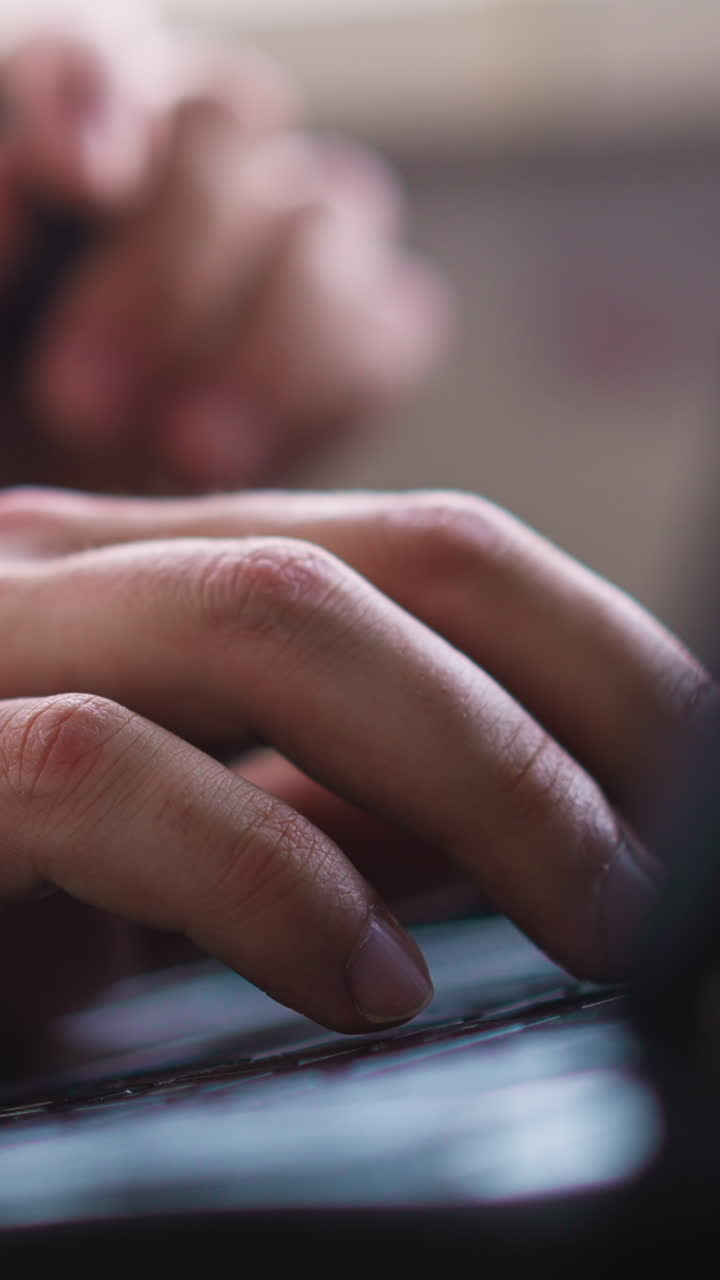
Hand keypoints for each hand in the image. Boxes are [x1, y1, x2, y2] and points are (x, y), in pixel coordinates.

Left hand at [0, 10, 448, 493]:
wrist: (86, 485)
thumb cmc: (19, 390)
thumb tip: (39, 181)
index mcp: (85, 115)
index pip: (96, 53)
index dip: (95, 99)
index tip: (76, 182)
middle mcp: (208, 147)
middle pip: (225, 123)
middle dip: (160, 273)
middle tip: (80, 403)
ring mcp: (308, 228)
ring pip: (325, 219)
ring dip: (256, 346)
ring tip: (181, 452)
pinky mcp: (377, 323)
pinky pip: (396, 325)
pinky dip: (330, 389)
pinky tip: (249, 456)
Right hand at [0, 485, 709, 1070]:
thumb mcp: (168, 841)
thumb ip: (304, 800)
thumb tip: (480, 816)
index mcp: (156, 570)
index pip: (424, 546)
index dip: (592, 647)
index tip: (690, 767)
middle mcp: (75, 565)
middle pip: (394, 556)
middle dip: (577, 700)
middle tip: (677, 861)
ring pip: (269, 619)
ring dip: (476, 771)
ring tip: (593, 914)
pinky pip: (104, 775)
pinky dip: (266, 876)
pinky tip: (365, 985)